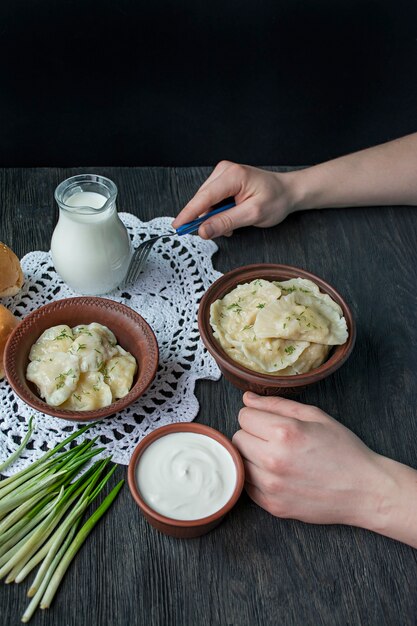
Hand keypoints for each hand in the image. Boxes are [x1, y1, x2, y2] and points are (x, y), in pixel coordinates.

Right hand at [172, 161, 297, 238]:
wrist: (288, 191)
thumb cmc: (275, 200)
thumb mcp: (252, 215)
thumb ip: (225, 222)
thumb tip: (202, 230)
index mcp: (232, 175)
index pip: (204, 197)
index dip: (189, 213)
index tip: (177, 227)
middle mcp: (224, 171)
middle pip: (203, 200)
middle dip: (208, 218)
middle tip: (225, 231)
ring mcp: (223, 174)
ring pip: (206, 202)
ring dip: (215, 217)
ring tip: (234, 223)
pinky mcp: (223, 181)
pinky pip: (212, 201)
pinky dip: (219, 213)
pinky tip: (232, 216)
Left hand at [232, 392, 394, 528]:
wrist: (364, 490)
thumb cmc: (343, 450)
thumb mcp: (314, 416)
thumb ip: (276, 404)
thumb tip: (247, 399)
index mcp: (284, 432)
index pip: (244, 416)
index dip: (257, 416)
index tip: (271, 422)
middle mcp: (273, 459)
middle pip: (237, 438)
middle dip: (252, 435)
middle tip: (275, 440)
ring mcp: (271, 486)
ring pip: (239, 462)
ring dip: (252, 457)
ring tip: (277, 457)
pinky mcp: (272, 505)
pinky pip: (247, 484)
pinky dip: (257, 477)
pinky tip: (278, 474)